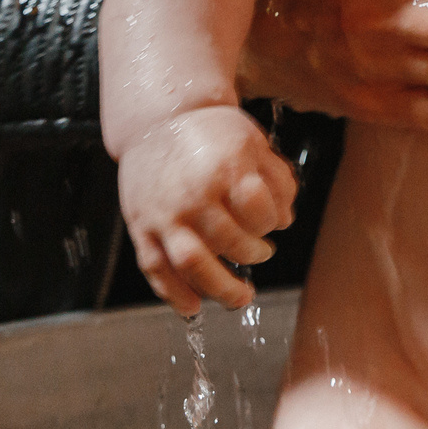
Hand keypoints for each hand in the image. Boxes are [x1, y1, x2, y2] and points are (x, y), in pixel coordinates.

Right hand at [117, 105, 297, 314]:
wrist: (158, 121)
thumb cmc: (211, 132)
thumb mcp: (254, 142)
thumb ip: (277, 180)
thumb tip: (286, 219)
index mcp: (226, 168)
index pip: (259, 211)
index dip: (271, 222)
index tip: (272, 222)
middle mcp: (194, 194)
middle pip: (231, 242)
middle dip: (253, 254)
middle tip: (261, 252)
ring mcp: (165, 214)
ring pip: (194, 264)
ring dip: (221, 289)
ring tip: (241, 297)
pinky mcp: (142, 228)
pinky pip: (156, 269)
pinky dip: (174, 294)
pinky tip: (193, 307)